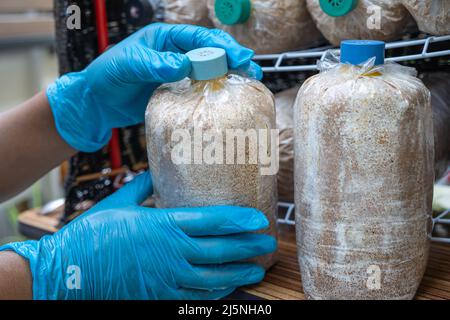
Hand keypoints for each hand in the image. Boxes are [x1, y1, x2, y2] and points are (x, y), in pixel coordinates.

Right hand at [0, 172, 275, 299]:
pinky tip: (228, 288)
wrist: (69, 270)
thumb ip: (142, 187)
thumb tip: (153, 173)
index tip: (258, 219)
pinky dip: (215, 292)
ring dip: (239, 274)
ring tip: (257, 270)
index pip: (212, 221)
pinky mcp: (160, 294)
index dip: (239, 220)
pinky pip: (195, 295)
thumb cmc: (93, 234)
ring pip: (213, 277)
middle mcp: (172, 252)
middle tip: (268, 244)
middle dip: (248, 247)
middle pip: (220, 250)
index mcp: (164, 225)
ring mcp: (168, 277)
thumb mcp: (119, 202)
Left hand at [47, 23, 261, 151]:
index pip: (199, 38)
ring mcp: (177, 74)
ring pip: (209, 72)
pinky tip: (226, 100)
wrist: (98, 102)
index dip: (221, 46)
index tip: (240, 56)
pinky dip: (214, 94)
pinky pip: (199, 91)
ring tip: (248, 84)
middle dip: (233, 60)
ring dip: (228, 77)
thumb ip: (154, 64)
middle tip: (253, 70)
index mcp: (165, 39)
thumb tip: (182, 65)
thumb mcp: (128, 65)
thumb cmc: (107, 76)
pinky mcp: (177, 92)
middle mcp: (175, 54)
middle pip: (210, 54)